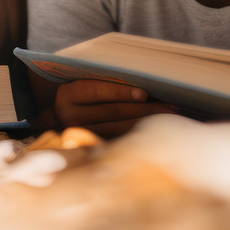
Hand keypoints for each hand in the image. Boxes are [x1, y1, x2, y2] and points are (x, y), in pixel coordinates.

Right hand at [51, 79, 175, 137]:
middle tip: (170, 106)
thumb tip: (142, 82)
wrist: (59, 118)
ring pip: (118, 129)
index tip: (144, 94)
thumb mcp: (84, 82)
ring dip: (145, 123)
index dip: (121, 92)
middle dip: (144, 108)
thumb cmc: (80, 94)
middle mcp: (69, 117)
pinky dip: (138, 134)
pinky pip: (118, 141)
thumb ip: (105, 80)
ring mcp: (79, 136)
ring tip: (168, 118)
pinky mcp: (90, 149)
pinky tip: (155, 130)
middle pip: (112, 112)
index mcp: (68, 94)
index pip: (97, 91)